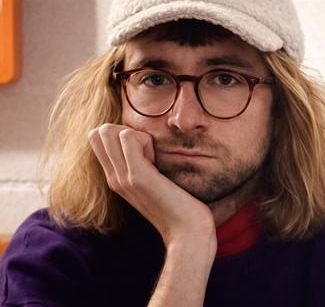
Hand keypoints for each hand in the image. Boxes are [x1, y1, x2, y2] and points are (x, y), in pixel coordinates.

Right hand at [88, 124, 216, 247]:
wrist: (188, 233)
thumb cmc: (179, 206)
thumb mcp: (153, 183)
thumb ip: (143, 166)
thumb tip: (147, 144)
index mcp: (115, 178)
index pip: (97, 139)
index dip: (120, 134)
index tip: (143, 150)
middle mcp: (113, 177)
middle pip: (98, 132)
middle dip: (124, 130)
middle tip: (147, 151)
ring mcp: (122, 177)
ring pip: (108, 131)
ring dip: (135, 135)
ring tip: (152, 157)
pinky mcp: (137, 176)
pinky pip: (128, 137)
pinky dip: (146, 140)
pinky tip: (157, 162)